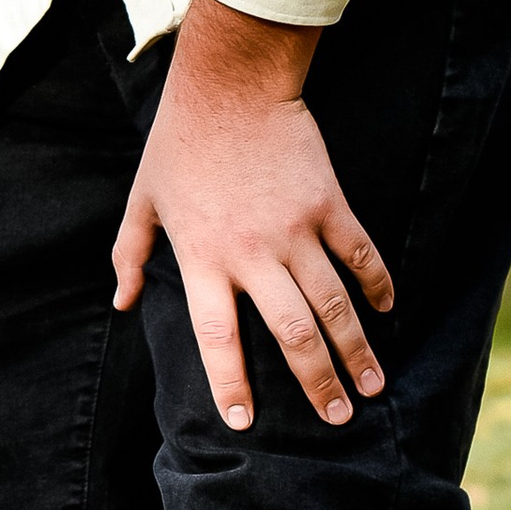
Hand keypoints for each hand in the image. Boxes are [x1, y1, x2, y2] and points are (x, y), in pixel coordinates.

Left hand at [112, 0, 390, 430]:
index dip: (230, 382)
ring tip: (373, 386)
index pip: (216, 337)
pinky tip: (387, 310)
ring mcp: (296, 231)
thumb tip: (122, 304)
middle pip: (292, 335)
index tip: (243, 423)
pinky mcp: (330, 205)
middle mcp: (252, 254)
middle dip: (318, 383)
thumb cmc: (179, 144)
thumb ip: (129, 255)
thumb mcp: (142, 199)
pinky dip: (377, 286)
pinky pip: (361, 255)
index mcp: (203, 258)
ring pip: (335, 306)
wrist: (229, 86)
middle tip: (338, 418)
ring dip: (357, 350)